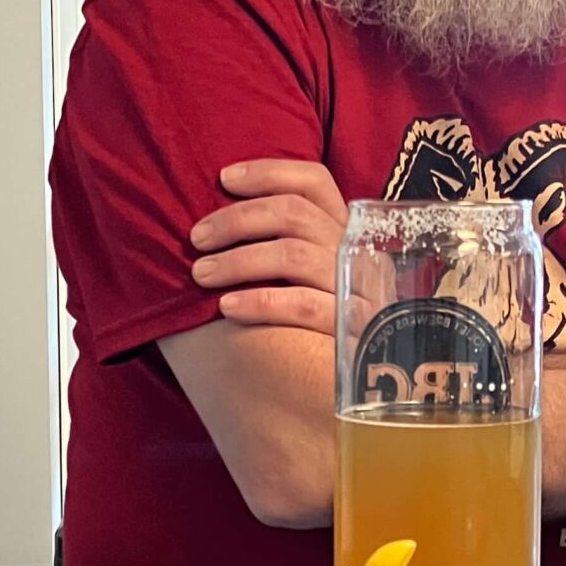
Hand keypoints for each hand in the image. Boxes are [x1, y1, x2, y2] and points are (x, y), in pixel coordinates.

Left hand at [191, 160, 347, 334]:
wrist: (367, 393)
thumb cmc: (319, 331)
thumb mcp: (312, 281)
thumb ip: (283, 249)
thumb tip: (214, 228)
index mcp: (346, 234)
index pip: (313, 182)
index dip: (268, 173)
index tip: (224, 179)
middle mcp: (356, 254)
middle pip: (295, 213)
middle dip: (238, 219)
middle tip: (197, 238)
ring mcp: (358, 291)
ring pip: (294, 255)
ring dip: (239, 260)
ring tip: (201, 274)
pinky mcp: (353, 331)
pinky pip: (304, 305)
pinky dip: (261, 301)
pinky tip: (227, 308)